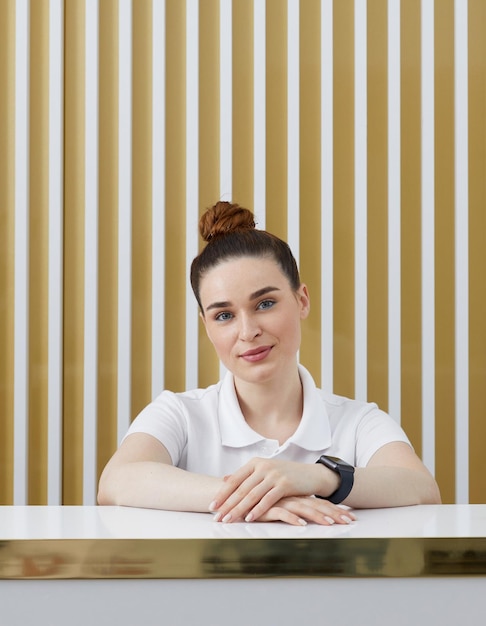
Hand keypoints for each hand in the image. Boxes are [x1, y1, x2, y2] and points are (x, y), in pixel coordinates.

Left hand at [209, 457, 351, 524]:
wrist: (310, 474)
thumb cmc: (285, 474)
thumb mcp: (264, 471)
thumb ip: (245, 475)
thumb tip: (224, 479)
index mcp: (255, 463)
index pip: (234, 480)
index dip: (222, 493)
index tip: (211, 506)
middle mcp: (262, 467)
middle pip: (241, 489)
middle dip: (227, 504)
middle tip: (216, 517)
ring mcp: (274, 475)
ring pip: (252, 495)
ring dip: (239, 509)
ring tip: (228, 520)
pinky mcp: (285, 484)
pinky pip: (268, 499)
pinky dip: (257, 509)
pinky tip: (249, 518)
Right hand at [257, 496, 356, 525]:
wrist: (239, 495)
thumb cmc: (262, 501)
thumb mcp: (282, 504)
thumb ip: (295, 507)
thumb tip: (311, 515)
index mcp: (297, 496)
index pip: (320, 502)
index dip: (335, 509)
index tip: (350, 517)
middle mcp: (291, 497)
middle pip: (316, 505)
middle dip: (334, 514)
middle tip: (349, 521)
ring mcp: (280, 501)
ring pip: (302, 509)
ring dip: (317, 516)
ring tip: (330, 523)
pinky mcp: (268, 507)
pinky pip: (282, 513)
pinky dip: (292, 519)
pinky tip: (301, 525)